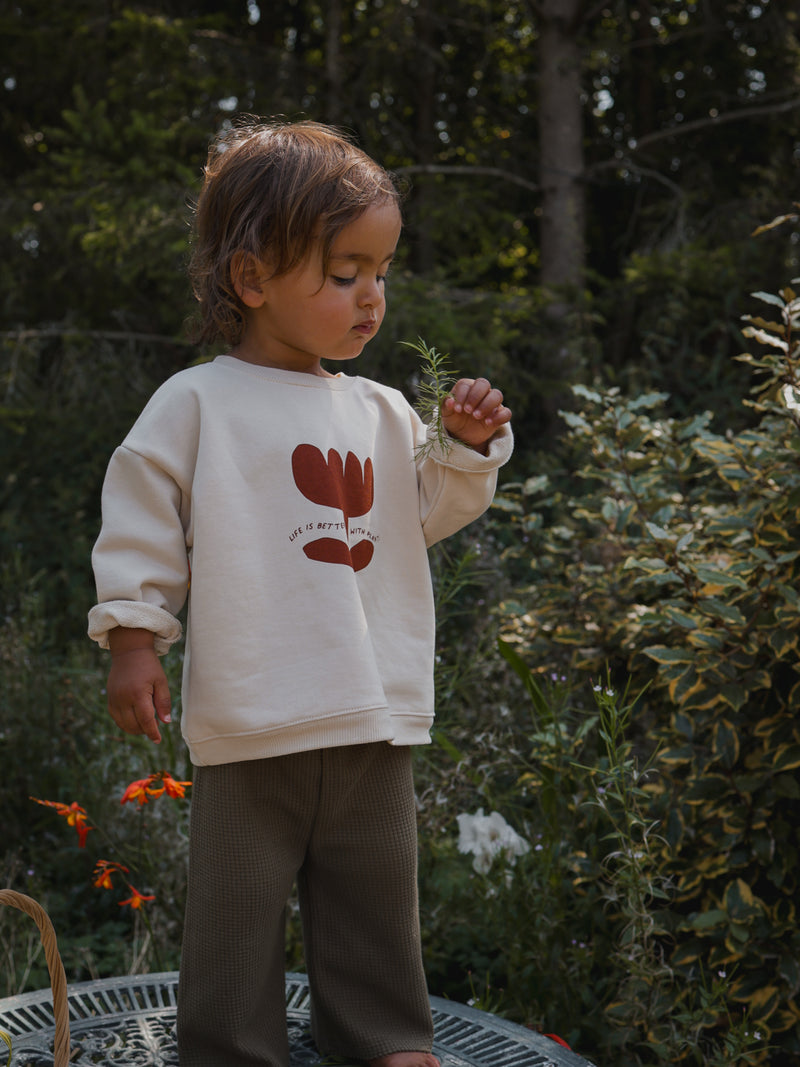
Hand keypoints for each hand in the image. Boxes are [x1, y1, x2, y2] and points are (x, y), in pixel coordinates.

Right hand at [107, 629, 171, 743]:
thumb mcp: (161, 681)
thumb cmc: (149, 665)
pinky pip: (116, 718)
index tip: (158, 740)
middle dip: (145, 730)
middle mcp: (123, 698)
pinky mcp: (109, 698)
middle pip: (133, 725)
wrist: (129, 652)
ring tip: (146, 724)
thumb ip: (163, 702)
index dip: (152, 732)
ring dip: (135, 729)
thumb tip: (165, 722)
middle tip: (155, 726)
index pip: (145, 720)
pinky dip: (125, 723)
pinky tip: (134, 720)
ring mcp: (114, 699)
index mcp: (138, 693)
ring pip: (123, 724)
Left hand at [441, 377, 511, 452]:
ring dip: (487, 405)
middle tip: (467, 411)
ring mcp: (492, 402)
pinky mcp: (499, 415)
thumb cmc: (454, 418)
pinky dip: (499, 417)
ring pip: (497, 395)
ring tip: (476, 417)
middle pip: (483, 383)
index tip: (457, 409)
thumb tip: (449, 401)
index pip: (466, 384)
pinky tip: (488, 423)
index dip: (461, 395)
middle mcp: (481, 391)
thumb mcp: (446, 414)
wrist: (462, 434)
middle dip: (475, 396)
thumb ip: (446, 406)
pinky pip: (506, 413)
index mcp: (466, 387)